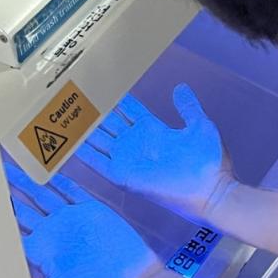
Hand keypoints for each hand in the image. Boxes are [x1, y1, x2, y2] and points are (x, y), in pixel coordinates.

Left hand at [5, 163, 159, 277]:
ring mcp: (70, 218)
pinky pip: (70, 189)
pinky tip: (47, 166)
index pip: (13, 228)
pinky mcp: (88, 209)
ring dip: (28, 180)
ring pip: (43, 194)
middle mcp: (52, 231)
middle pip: (24, 206)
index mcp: (41, 249)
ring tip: (12, 164)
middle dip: (8, 191)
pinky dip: (59, 178)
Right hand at [77, 83, 235, 223]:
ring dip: (84, 130)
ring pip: (99, 140)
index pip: (128, 110)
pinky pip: (98, 163)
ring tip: (66, 117)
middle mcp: (135, 143)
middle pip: (108, 124)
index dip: (116, 99)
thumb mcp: (199, 126)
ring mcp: (127, 159)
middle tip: (76, 99)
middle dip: (94, 112)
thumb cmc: (208, 161)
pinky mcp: (123, 175)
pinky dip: (83, 154)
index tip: (102, 87)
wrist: (210, 189)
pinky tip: (69, 144)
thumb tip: (180, 87)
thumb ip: (187, 108)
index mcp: (152, 130)